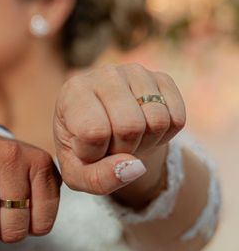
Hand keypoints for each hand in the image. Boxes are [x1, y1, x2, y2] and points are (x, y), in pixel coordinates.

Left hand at [53, 63, 185, 202]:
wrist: (105, 132)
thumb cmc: (84, 152)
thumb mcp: (77, 173)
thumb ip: (97, 178)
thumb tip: (135, 167)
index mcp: (73, 91)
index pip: (94, 132)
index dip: (96, 153)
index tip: (87, 150)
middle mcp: (104, 74)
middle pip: (131, 126)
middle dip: (124, 150)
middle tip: (112, 147)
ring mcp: (135, 72)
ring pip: (158, 121)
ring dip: (146, 143)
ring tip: (127, 140)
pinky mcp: (162, 78)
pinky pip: (178, 119)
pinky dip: (165, 136)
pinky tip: (145, 130)